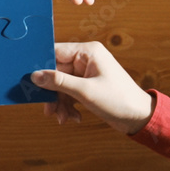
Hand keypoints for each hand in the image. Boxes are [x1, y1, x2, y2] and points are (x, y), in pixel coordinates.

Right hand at [31, 42, 154, 134]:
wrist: (139, 118)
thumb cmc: (119, 100)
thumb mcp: (85, 91)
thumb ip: (58, 82)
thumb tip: (35, 75)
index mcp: (88, 52)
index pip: (55, 52)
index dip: (41, 67)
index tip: (30, 81)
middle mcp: (86, 59)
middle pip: (56, 72)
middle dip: (52, 93)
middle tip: (49, 110)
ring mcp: (87, 73)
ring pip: (61, 85)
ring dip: (60, 103)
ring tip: (63, 118)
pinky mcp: (87, 86)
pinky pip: (69, 93)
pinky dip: (68, 106)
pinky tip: (73, 118)